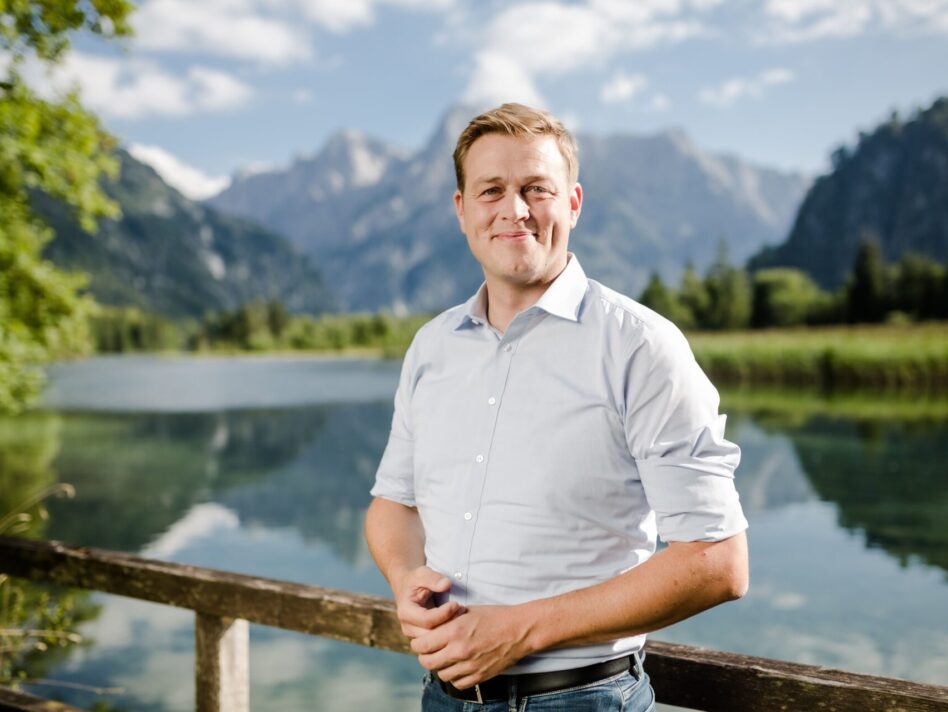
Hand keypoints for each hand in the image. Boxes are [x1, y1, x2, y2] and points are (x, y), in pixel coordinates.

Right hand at [393, 565, 463, 639]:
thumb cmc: (416, 580)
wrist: (407, 588)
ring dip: (450, 631)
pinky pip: (437, 643)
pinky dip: (449, 634)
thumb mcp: (422, 573)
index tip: (456, 604)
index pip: (426, 620)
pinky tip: (458, 621)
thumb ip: (433, 578)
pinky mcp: (422, 638)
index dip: (444, 613)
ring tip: (462, 614)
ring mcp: (414, 635)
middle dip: (449, 624)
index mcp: (405, 612)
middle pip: (431, 635)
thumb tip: (446, 584)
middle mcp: (407, 627)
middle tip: (463, 610)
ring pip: (435, 643)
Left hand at [411, 605, 533, 688]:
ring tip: (445, 658)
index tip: (420, 640)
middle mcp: (459, 650)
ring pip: (441, 674)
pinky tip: (458, 666)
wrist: (519, 630)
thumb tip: (432, 628)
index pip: (422, 645)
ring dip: (440, 667)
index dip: (417, 643)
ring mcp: (469, 666)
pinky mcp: (480, 676)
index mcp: (454, 631)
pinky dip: (454, 676)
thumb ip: (448, 622)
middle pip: (427, 662)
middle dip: (425, 656)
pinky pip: (457, 683)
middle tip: (429, 651)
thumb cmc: (495, 616)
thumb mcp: (467, 611)